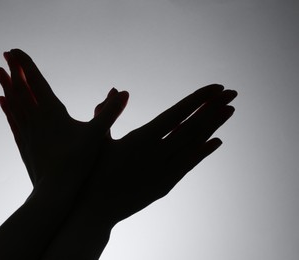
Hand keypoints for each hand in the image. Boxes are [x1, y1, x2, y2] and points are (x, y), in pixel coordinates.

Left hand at [0, 49, 128, 193]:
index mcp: (52, 112)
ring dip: (6, 84)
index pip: (36, 81)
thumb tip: (124, 92)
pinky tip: (1, 101)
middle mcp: (35, 118)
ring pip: (13, 102)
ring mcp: (27, 131)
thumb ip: (110, 112)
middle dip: (14, 69)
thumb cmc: (77, 163)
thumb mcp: (97, 135)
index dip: (26, 64)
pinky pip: (12, 119)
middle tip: (5, 54)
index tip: (14, 50)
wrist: (55, 192)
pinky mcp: (24, 143)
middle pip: (22, 88)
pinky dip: (6, 107)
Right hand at [80, 85, 236, 223]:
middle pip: (191, 127)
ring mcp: (163, 172)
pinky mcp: (164, 186)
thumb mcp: (95, 139)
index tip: (216, 88)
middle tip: (232, 94)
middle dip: (213, 108)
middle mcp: (156, 154)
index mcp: (140, 139)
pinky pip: (188, 166)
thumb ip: (107, 112)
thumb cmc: (90, 171)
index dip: (198, 99)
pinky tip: (217, 141)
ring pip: (194, 145)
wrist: (93, 210)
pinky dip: (203, 152)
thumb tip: (117, 89)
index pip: (176, 113)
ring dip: (213, 127)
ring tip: (230, 111)